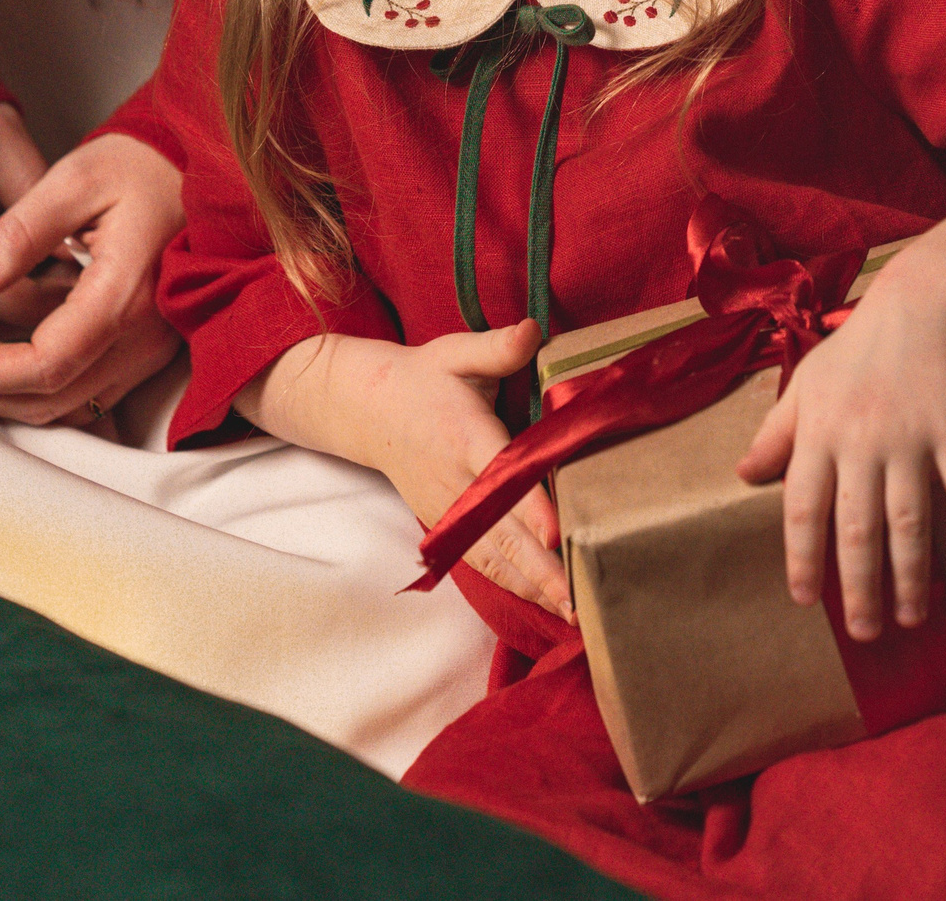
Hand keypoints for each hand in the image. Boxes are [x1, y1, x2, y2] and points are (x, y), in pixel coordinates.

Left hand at [0, 132, 185, 426]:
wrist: (198, 167)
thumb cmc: (141, 164)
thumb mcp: (74, 179)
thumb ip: (17, 234)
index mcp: (126, 291)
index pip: (45, 363)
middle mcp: (146, 334)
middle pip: (52, 399)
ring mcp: (153, 348)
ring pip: (69, 409)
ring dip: (6, 398)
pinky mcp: (150, 351)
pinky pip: (89, 395)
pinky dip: (37, 391)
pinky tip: (2, 360)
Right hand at [242, 321, 571, 620]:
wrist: (369, 411)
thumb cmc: (424, 379)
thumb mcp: (455, 353)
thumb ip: (497, 347)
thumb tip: (534, 332)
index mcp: (464, 434)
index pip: (499, 473)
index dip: (527, 504)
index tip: (556, 531)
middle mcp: (455, 481)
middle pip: (500, 531)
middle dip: (538, 566)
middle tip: (576, 596)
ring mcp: (448, 510)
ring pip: (491, 556)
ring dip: (530, 586)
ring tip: (571, 613)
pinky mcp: (446, 526)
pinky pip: (480, 561)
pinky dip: (512, 586)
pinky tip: (544, 604)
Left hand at [736, 267, 945, 642]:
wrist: (923, 304)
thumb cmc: (858, 350)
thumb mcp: (806, 384)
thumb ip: (776, 434)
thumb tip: (744, 477)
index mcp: (819, 434)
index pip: (802, 508)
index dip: (803, 557)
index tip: (806, 599)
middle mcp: (861, 441)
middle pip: (855, 528)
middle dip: (858, 586)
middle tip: (866, 633)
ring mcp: (911, 438)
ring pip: (908, 520)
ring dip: (912, 574)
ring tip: (912, 618)